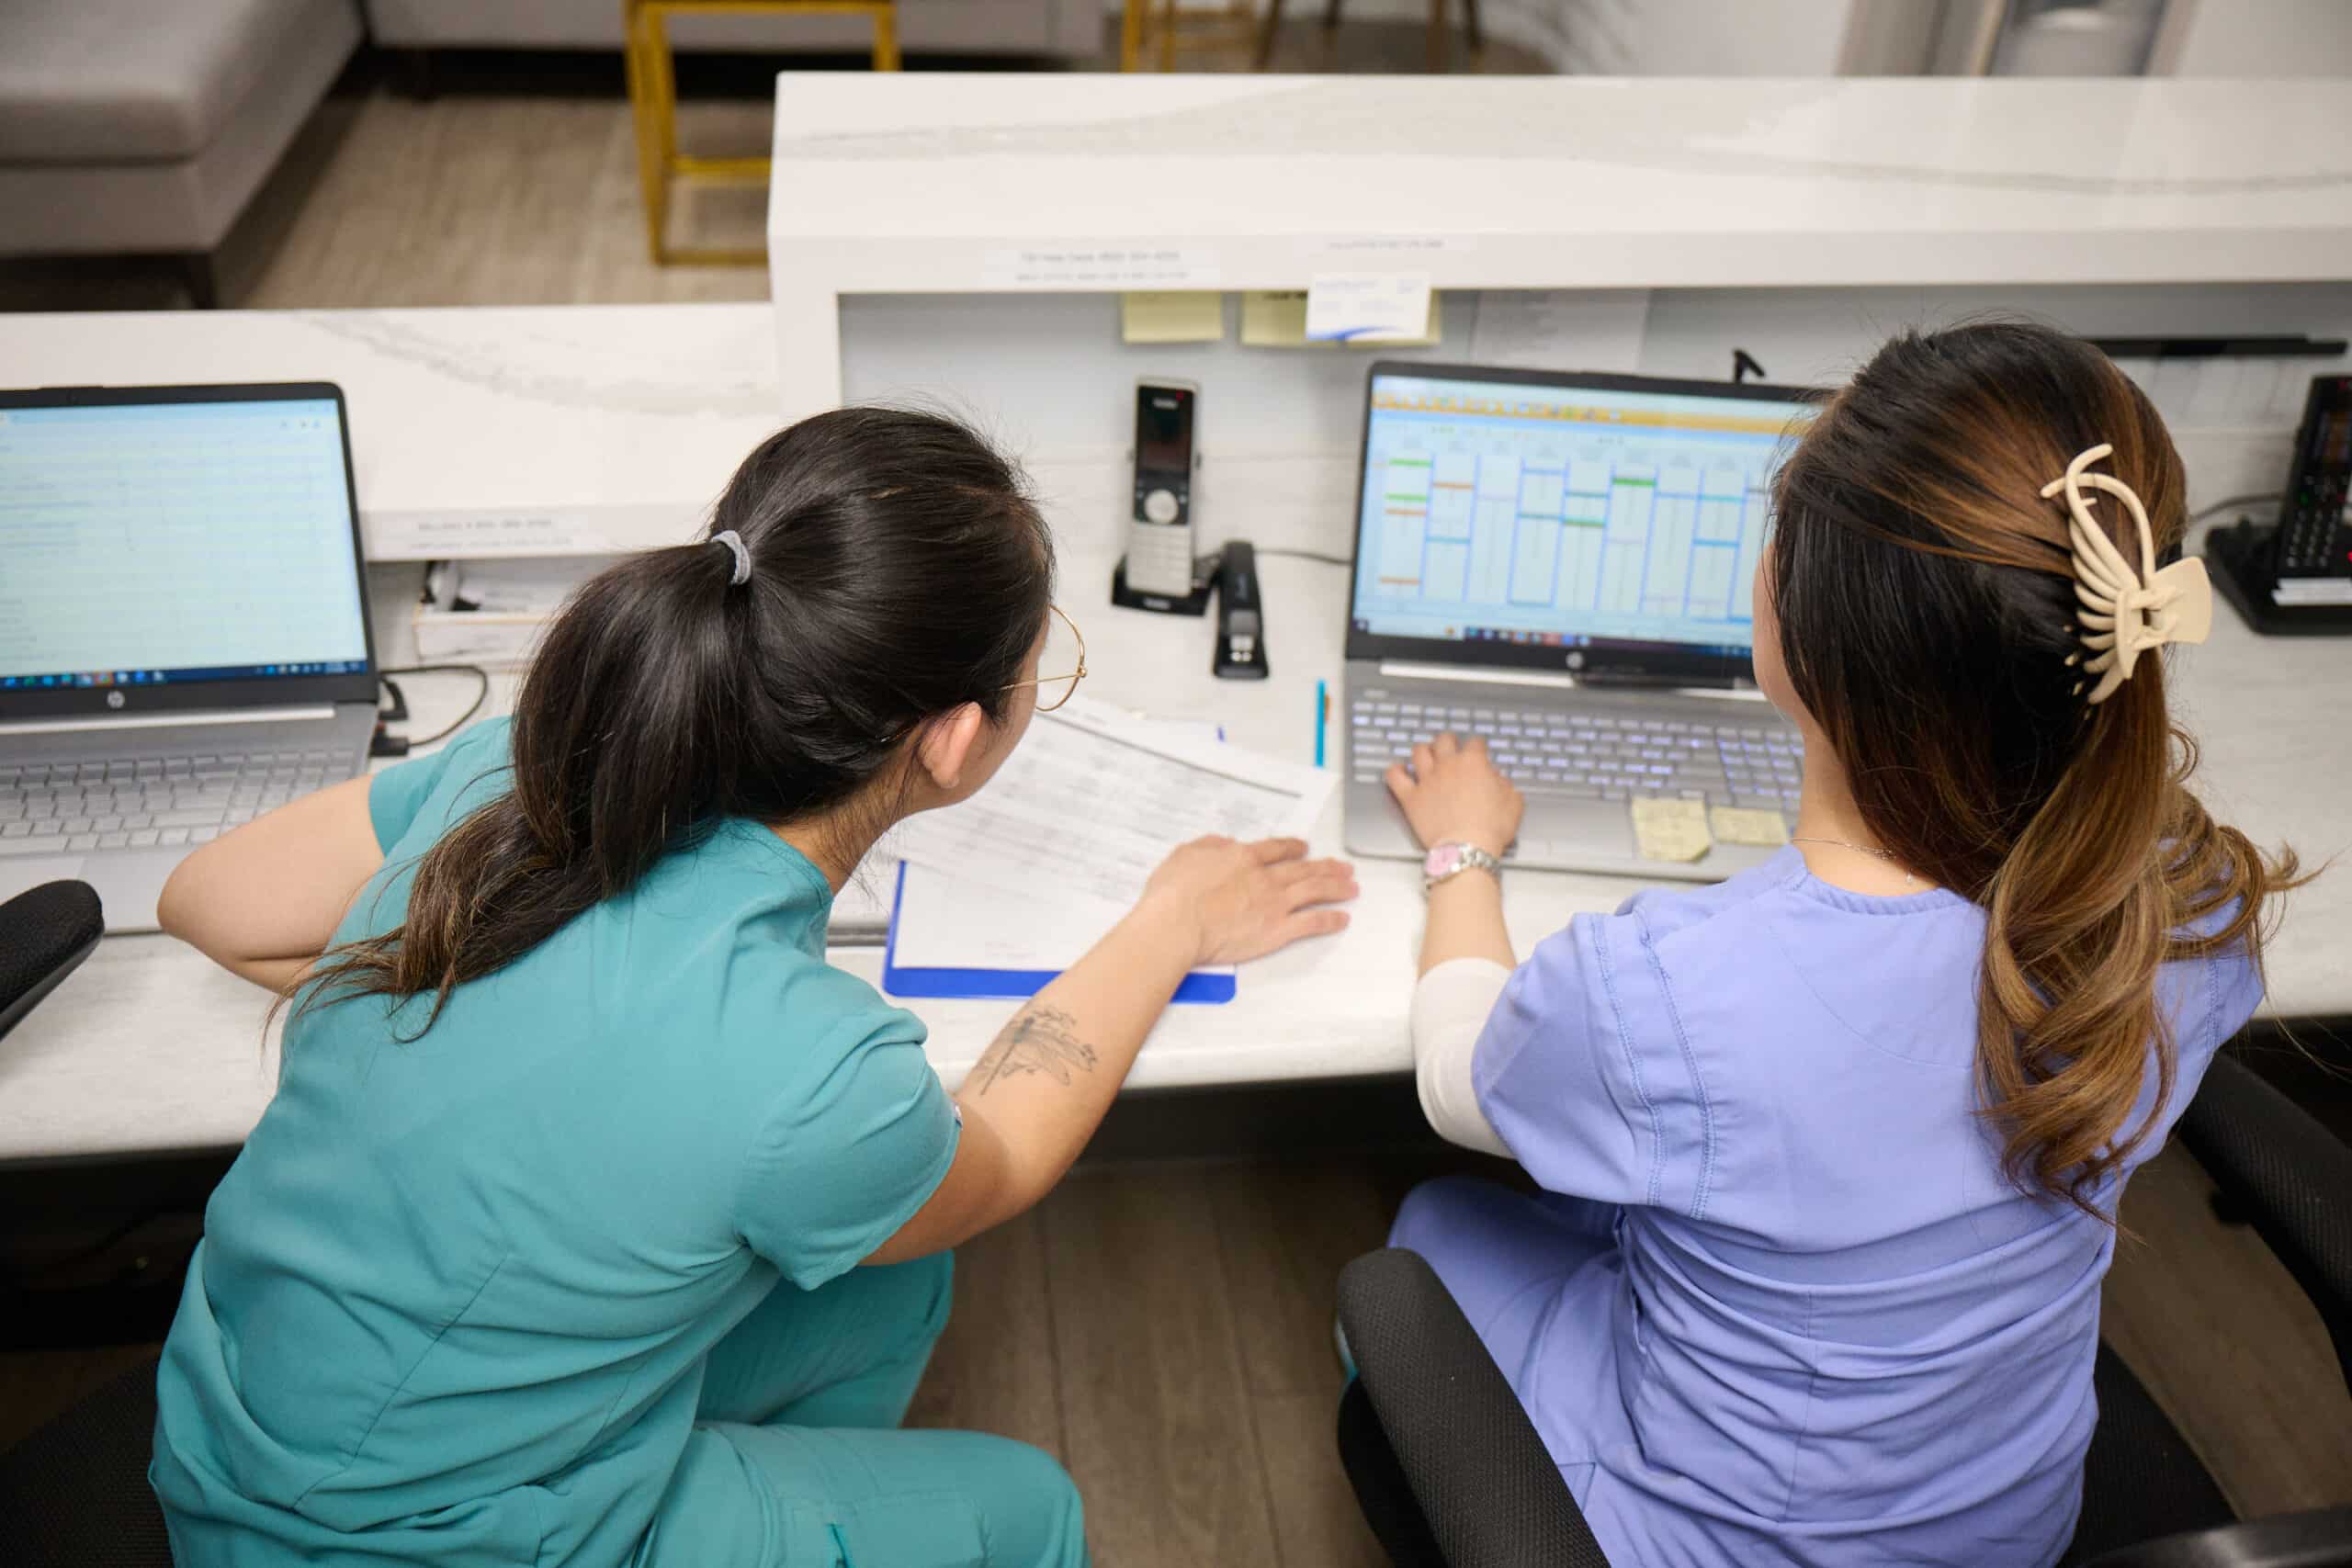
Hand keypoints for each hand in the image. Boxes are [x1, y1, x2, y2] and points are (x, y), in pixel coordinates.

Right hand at [1136, 836, 1357, 966]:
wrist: (1177, 923)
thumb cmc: (1173, 893)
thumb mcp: (1185, 855)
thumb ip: (1208, 846)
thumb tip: (1224, 843)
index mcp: (1243, 858)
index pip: (1277, 849)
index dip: (1294, 848)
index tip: (1304, 848)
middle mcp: (1265, 877)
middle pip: (1304, 869)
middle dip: (1327, 867)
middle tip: (1344, 867)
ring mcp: (1274, 904)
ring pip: (1314, 891)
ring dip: (1336, 888)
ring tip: (1352, 888)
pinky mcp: (1277, 930)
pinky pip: (1311, 923)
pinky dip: (1330, 920)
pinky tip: (1342, 918)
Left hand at [1386, 733, 1523, 856]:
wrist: (1467, 848)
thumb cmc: (1492, 828)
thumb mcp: (1513, 803)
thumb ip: (1506, 784)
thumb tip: (1498, 778)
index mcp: (1474, 763)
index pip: (1475, 742)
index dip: (1478, 745)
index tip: (1479, 749)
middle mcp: (1448, 765)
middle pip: (1444, 740)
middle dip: (1448, 740)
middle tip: (1451, 746)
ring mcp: (1426, 779)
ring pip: (1418, 751)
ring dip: (1423, 750)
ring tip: (1426, 754)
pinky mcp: (1410, 797)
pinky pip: (1395, 776)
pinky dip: (1395, 770)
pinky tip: (1399, 770)